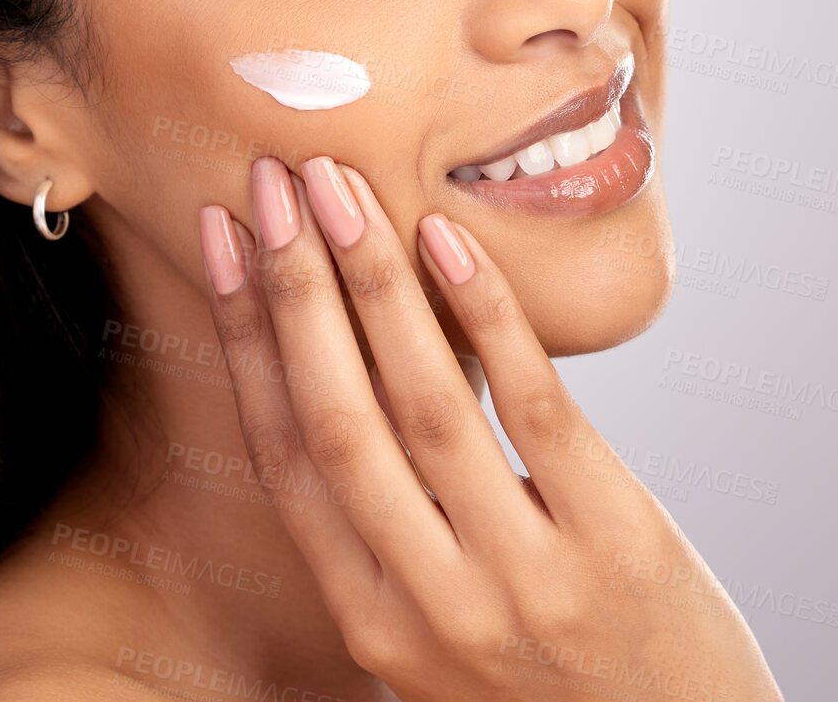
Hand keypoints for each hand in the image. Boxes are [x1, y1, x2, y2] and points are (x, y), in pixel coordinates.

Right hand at [196, 155, 784, 701]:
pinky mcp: (616, 546)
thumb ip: (393, 524)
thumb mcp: (442, 622)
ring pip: (421, 403)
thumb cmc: (552, 680)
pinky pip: (533, 408)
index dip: (243, 333)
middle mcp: (429, 603)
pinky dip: (485, 315)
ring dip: (369, 280)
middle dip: (293, 287)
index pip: (282, 450)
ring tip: (341, 187)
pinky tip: (446, 240)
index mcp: (369, 615)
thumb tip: (349, 366)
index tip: (221, 240)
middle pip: (335, 416)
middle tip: (270, 185)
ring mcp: (522, 577)